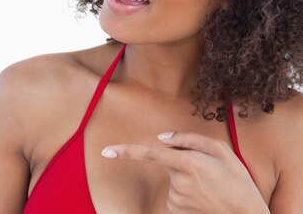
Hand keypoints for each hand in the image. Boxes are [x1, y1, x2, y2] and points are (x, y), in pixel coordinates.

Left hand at [101, 130, 268, 213]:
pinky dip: (187, 190)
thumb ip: (190, 138)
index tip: (106, 151)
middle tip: (210, 172)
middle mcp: (180, 181)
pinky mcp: (175, 208)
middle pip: (169, 161)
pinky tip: (204, 196)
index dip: (126, 151)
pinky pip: (175, 191)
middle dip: (183, 161)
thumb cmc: (237, 181)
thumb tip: (162, 137)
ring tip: (210, 186)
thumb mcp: (222, 151)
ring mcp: (176, 197)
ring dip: (187, 177)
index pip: (151, 153)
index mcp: (190, 163)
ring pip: (173, 177)